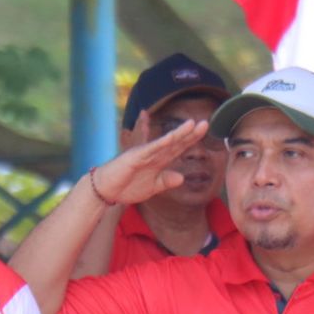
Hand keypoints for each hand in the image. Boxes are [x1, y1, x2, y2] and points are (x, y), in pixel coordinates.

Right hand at [88, 113, 208, 203]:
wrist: (107, 190)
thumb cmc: (128, 186)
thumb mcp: (153, 186)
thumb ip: (166, 180)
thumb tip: (182, 178)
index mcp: (159, 160)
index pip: (178, 147)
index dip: (191, 139)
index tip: (205, 130)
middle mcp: (153, 154)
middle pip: (175, 142)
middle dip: (190, 133)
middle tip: (206, 123)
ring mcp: (144, 154)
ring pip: (165, 143)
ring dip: (178, 133)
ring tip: (192, 124)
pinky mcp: (134, 158)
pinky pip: (150, 150)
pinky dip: (161, 143)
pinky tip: (171, 137)